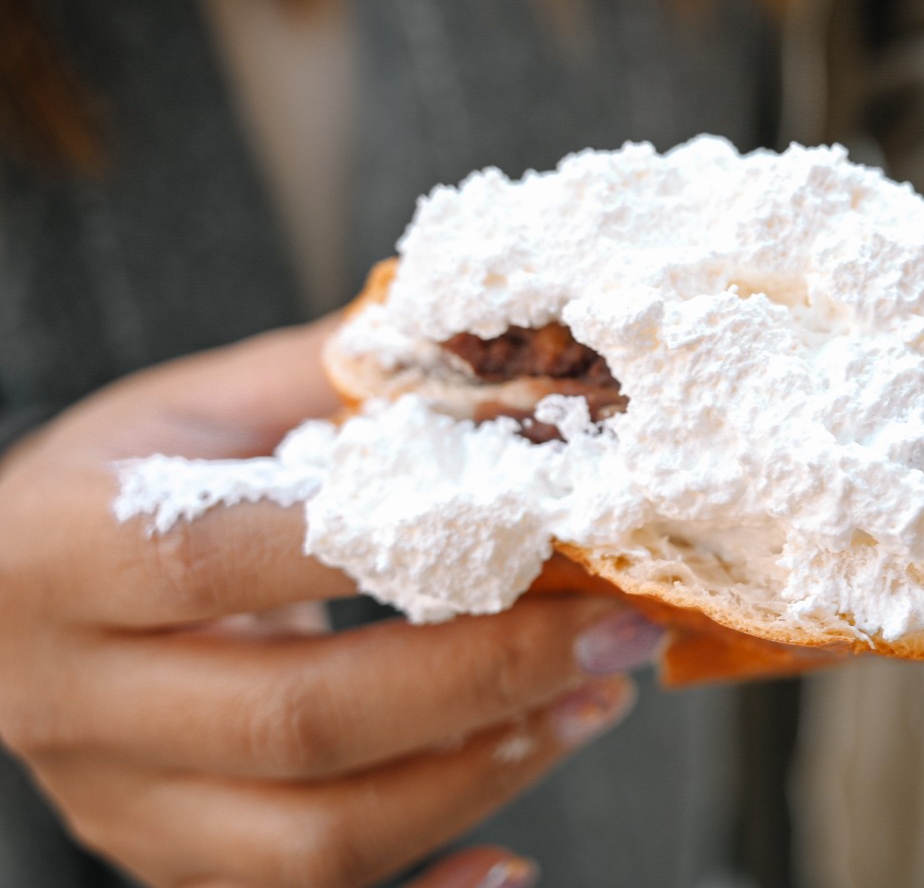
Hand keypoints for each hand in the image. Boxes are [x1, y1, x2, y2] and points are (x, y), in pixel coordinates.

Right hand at [0, 323, 659, 886]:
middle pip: (297, 720)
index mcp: (67, 556)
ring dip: (480, 777)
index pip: (229, 556)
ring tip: (591, 704)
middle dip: (483, 678)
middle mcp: (75, 703)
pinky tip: (511, 868)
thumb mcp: (189, 413)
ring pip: (313, 842)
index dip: (396, 545)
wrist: (2, 604)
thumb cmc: (109, 491)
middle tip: (614, 632)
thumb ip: (323, 376)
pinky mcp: (170, 868)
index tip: (545, 524)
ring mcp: (122, 807)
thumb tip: (482, 337)